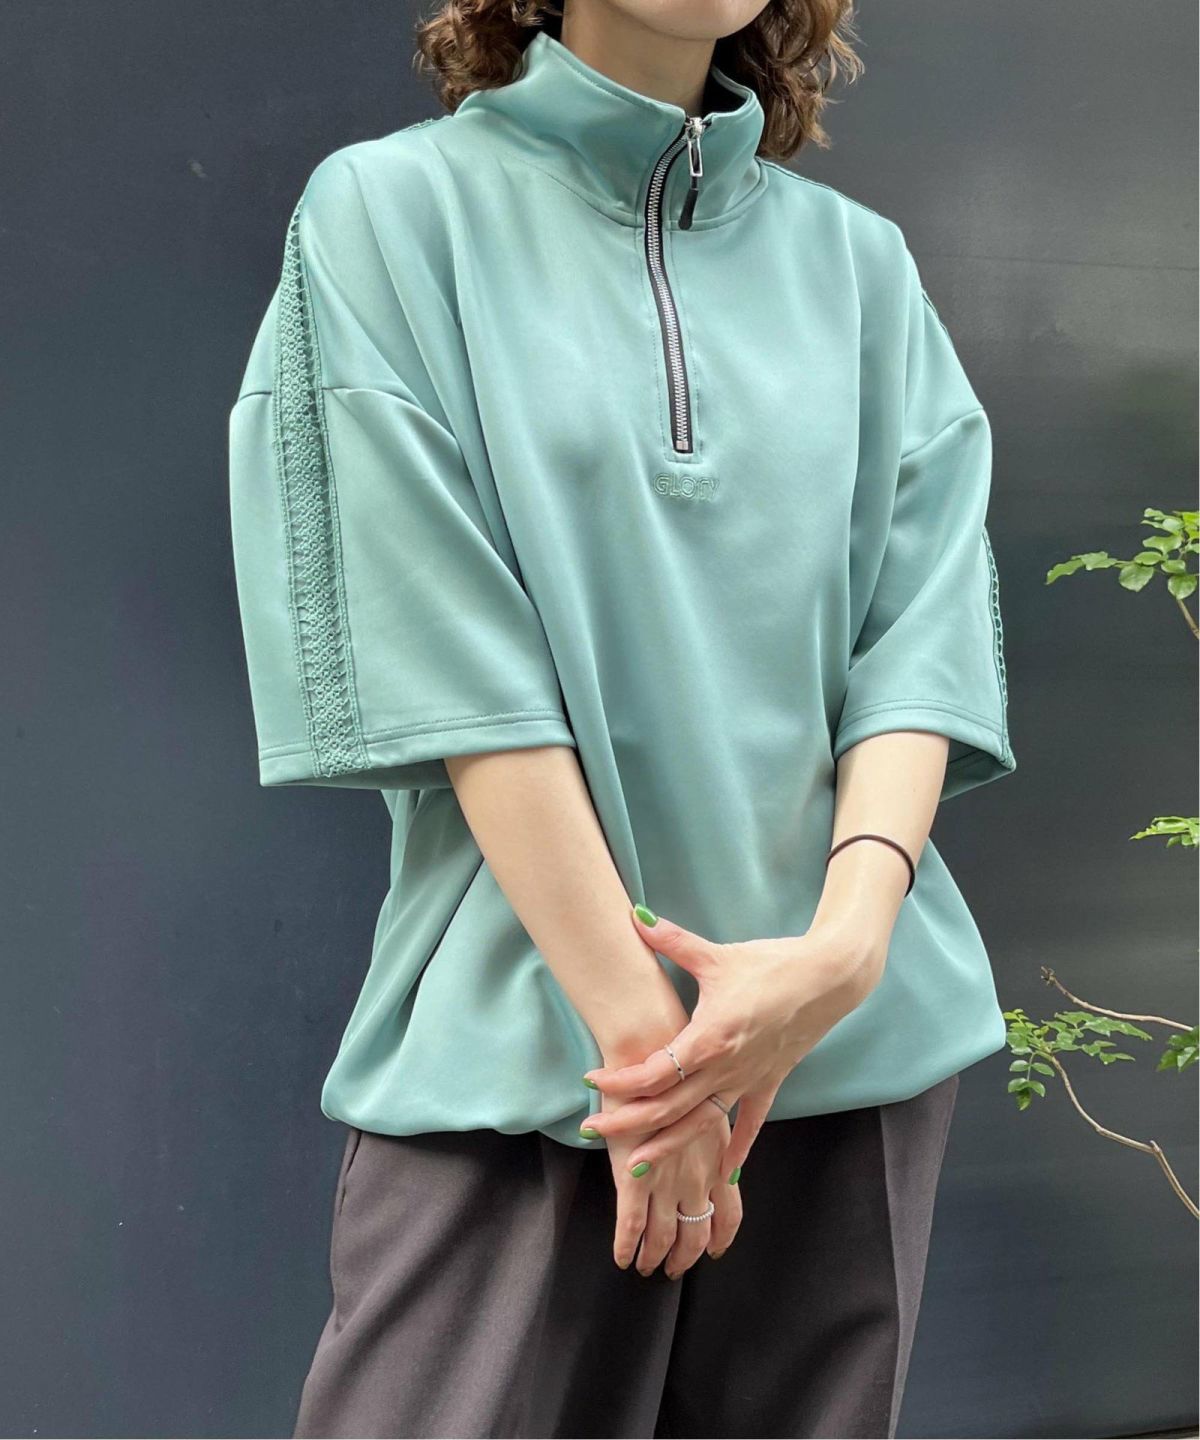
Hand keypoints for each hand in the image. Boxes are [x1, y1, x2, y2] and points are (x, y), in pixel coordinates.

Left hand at [581, 908, 888, 1178]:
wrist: (828, 977)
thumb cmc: (772, 964)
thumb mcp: (718, 954)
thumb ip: (672, 940)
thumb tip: (635, 917)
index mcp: (708, 1038)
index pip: (654, 1072)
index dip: (620, 1080)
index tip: (592, 1080)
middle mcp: (725, 1068)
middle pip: (668, 1106)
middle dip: (628, 1121)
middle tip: (593, 1130)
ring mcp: (748, 1080)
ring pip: (701, 1123)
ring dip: (668, 1145)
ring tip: (637, 1166)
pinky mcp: (769, 1082)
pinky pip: (749, 1123)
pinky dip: (736, 1149)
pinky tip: (722, 1172)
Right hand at [596, 1086, 741, 1275]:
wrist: (649, 1049)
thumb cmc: (680, 1067)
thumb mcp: (712, 1101)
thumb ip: (713, 1131)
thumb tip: (712, 1147)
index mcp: (719, 1157)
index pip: (729, 1213)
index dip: (722, 1236)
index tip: (715, 1249)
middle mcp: (698, 1175)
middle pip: (697, 1233)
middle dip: (685, 1257)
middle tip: (673, 1269)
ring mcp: (667, 1179)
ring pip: (663, 1235)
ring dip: (653, 1257)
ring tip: (644, 1266)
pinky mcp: (634, 1176)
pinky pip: (631, 1224)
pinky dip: (625, 1246)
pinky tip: (621, 1258)